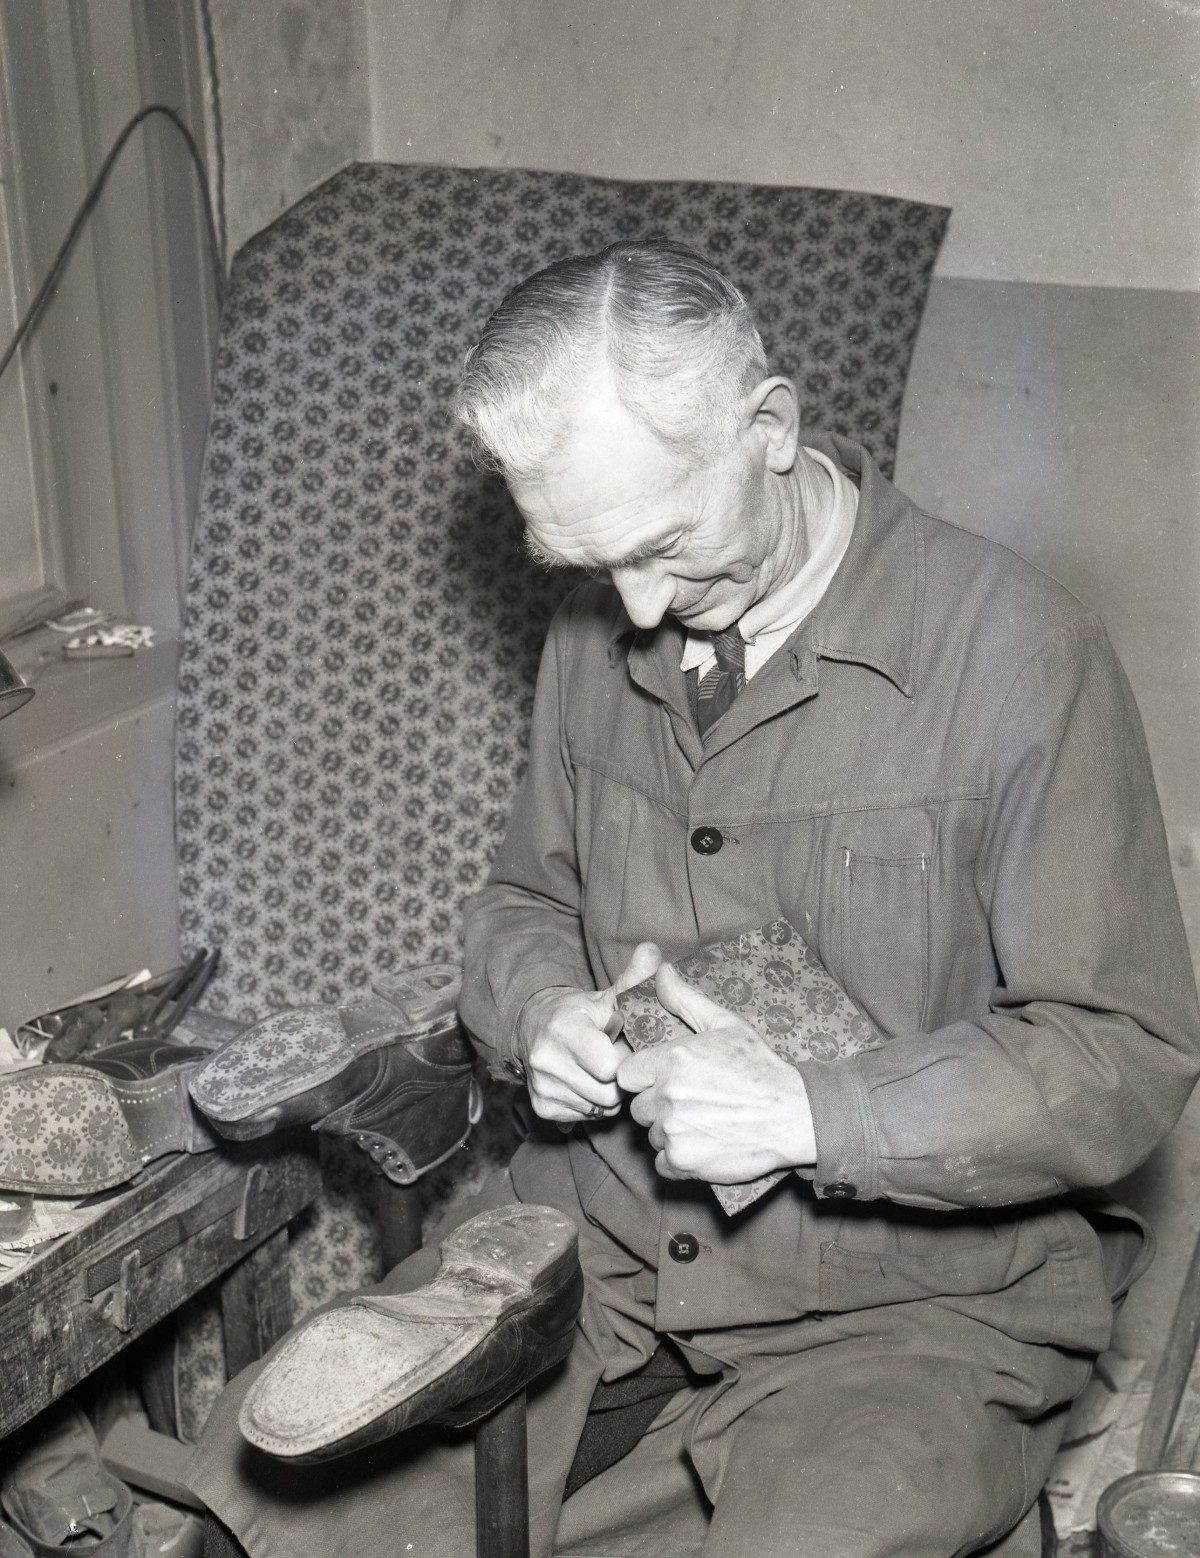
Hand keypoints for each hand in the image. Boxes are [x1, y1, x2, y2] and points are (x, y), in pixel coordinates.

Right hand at [516, 942, 663, 1122]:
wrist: (535, 1026)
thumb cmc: (581, 1013)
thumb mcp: (607, 996)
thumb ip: (634, 978)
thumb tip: (654, 951)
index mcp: (564, 1030)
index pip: (611, 1068)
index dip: (627, 1061)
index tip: (627, 1048)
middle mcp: (545, 1060)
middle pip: (607, 1094)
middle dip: (621, 1081)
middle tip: (619, 1062)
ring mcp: (541, 1087)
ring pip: (598, 1109)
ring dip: (609, 1095)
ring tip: (604, 1072)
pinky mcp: (540, 1107)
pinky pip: (584, 1117)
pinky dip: (593, 1105)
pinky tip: (590, 1083)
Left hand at [616, 962, 816, 1182]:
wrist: (793, 1115)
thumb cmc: (760, 1067)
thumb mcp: (725, 1025)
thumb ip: (685, 1000)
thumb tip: (662, 971)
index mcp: (670, 1061)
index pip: (626, 1075)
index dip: (643, 1078)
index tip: (662, 1080)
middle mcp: (666, 1097)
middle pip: (639, 1107)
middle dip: (658, 1105)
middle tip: (690, 1102)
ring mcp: (673, 1132)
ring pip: (652, 1135)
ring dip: (669, 1131)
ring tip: (702, 1122)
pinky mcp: (683, 1162)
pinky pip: (662, 1163)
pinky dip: (678, 1158)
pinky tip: (702, 1143)